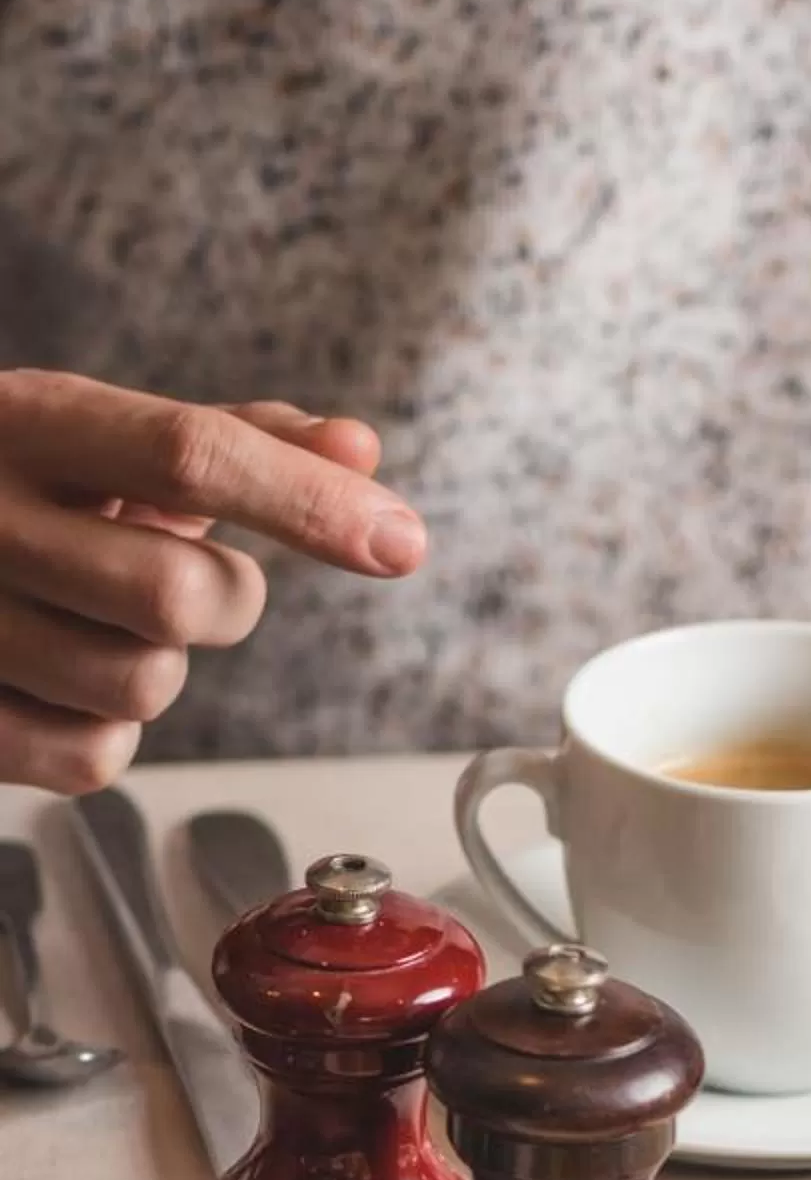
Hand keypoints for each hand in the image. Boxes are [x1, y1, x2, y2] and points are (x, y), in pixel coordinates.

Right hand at [0, 370, 427, 791]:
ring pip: (144, 686)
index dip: (311, 502)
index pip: (188, 450)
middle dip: (220, 602)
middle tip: (179, 582)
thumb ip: (230, 442)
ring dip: (155, 669)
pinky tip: (55, 682)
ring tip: (89, 624)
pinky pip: (93, 759)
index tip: (403, 542)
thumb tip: (360, 448)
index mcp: (21, 419)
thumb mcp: (93, 443)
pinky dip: (102, 734)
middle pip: (181, 594)